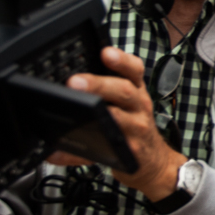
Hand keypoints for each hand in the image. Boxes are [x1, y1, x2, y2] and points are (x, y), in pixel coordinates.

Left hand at [52, 46, 186, 200]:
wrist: (154, 162)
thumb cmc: (136, 129)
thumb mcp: (129, 104)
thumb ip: (103, 90)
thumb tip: (59, 89)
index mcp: (135, 92)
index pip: (134, 70)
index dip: (121, 60)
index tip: (106, 52)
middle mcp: (139, 107)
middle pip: (123, 90)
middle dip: (99, 84)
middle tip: (75, 82)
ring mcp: (135, 130)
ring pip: (117, 118)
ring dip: (96, 112)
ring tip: (78, 107)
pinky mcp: (127, 153)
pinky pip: (104, 150)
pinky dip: (79, 152)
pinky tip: (63, 150)